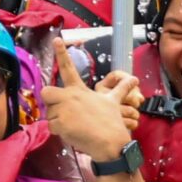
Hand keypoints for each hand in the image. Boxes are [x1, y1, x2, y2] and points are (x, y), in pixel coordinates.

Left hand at [41, 48, 139, 162]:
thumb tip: (135, 78)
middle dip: (50, 101)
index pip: (69, 68)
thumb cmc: (111, 122)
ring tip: (74, 125)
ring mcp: (64, 110)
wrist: (110, 143)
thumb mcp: (114, 102)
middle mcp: (70, 97)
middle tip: (63, 111)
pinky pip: (51, 127)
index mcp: (80, 90)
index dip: (62, 53)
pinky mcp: (60, 123)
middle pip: (45, 92)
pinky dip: (59, 132)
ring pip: (49, 114)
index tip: (56, 39)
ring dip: (58, 121)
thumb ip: (121, 89)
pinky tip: (72, 133)